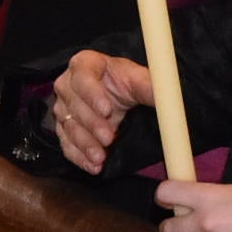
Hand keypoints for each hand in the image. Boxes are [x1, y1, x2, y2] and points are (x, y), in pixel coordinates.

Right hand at [51, 50, 151, 174]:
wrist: (118, 98)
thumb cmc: (126, 83)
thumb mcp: (140, 81)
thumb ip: (151, 86)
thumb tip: (169, 96)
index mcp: (84, 64)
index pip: (83, 77)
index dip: (93, 94)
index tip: (108, 110)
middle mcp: (67, 84)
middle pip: (75, 105)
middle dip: (92, 124)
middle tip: (108, 138)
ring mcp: (63, 108)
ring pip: (70, 127)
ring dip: (85, 144)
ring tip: (101, 158)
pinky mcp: (63, 128)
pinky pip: (66, 144)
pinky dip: (79, 157)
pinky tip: (93, 166)